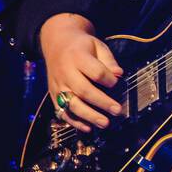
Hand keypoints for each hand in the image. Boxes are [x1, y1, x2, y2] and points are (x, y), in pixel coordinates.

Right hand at [40, 15, 123, 133]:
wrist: (56, 44)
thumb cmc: (82, 47)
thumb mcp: (97, 46)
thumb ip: (108, 60)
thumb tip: (119, 74)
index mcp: (77, 56)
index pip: (95, 71)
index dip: (108, 79)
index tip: (117, 83)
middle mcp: (65, 72)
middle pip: (83, 90)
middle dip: (101, 102)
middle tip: (117, 111)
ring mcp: (57, 85)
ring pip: (72, 104)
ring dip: (89, 116)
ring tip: (105, 123)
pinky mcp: (53, 95)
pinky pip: (62, 111)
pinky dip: (74, 121)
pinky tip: (88, 128)